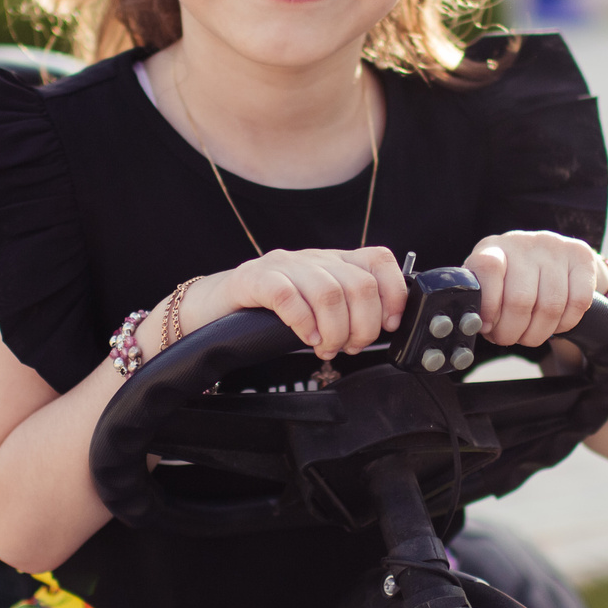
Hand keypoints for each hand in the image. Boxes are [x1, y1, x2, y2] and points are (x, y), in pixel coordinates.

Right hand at [191, 246, 408, 359]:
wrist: (214, 307)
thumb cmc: (269, 312)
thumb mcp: (317, 306)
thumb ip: (347, 309)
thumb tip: (384, 328)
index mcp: (332, 262)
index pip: (378, 260)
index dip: (393, 293)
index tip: (390, 324)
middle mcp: (312, 259)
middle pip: (358, 284)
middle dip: (363, 326)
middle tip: (349, 347)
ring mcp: (283, 266)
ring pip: (329, 292)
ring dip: (335, 330)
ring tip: (326, 348)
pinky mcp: (254, 279)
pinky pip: (288, 298)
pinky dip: (304, 323)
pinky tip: (305, 337)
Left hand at [466, 231, 601, 347]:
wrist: (549, 257)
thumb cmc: (510, 279)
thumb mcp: (487, 284)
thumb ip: (479, 301)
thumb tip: (479, 324)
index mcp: (493, 249)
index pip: (487, 267)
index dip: (487, 304)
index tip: (486, 325)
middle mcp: (524, 243)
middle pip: (521, 300)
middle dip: (512, 331)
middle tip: (507, 338)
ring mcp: (555, 247)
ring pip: (551, 306)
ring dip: (538, 333)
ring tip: (528, 335)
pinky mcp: (581, 256)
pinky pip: (578, 303)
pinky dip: (565, 324)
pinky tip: (553, 324)